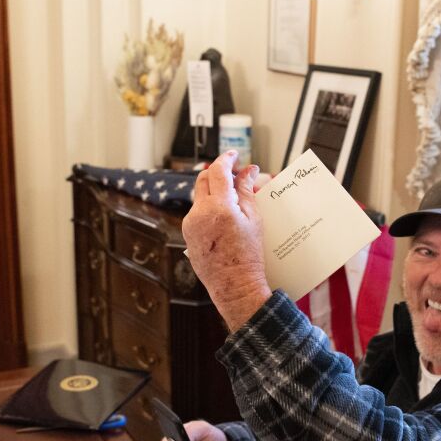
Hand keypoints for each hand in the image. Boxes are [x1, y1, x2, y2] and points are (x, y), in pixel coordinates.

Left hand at [183, 150, 271, 330]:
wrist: (234, 285)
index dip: (226, 159)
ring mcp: (190, 224)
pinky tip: (224, 215)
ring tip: (233, 197)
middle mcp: (199, 213)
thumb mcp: (253, 219)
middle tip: (234, 173)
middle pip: (203, 180)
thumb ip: (246, 191)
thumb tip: (248, 171)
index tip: (234, 155)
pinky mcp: (187, 235)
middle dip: (217, 172)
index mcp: (218, 207)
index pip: (218, 171)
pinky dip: (209, 208)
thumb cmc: (248, 256)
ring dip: (214, 192)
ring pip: (200, 197)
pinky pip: (197, 214)